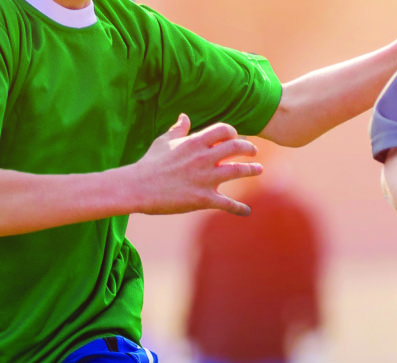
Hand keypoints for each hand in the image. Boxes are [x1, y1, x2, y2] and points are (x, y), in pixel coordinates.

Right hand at [125, 115, 258, 216]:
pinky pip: (228, 203)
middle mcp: (204, 158)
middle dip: (249, 149)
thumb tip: (184, 117)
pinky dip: (239, 208)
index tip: (236, 138)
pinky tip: (246, 210)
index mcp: (195, 142)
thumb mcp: (163, 142)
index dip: (233, 133)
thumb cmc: (150, 164)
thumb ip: (178, 130)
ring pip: (239, 171)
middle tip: (253, 153)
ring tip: (259, 170)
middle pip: (237, 148)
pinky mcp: (204, 198)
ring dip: (252, 170)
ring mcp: (206, 178)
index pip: (224, 130)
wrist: (138, 187)